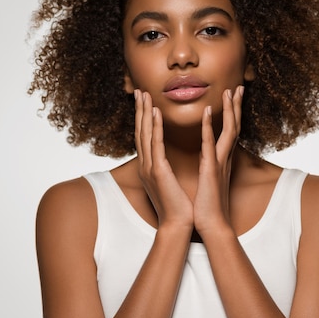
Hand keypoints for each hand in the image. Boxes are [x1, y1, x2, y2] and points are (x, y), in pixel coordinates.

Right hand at [134, 90, 193, 230]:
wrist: (178, 225)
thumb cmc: (177, 207)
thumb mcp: (167, 184)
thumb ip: (163, 170)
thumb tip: (163, 163)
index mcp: (149, 168)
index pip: (144, 138)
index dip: (142, 119)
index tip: (144, 102)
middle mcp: (145, 165)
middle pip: (140, 132)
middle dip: (140, 111)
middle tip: (139, 92)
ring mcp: (150, 168)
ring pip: (145, 134)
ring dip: (144, 113)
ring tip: (145, 95)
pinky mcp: (158, 171)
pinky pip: (156, 144)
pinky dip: (154, 127)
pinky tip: (154, 113)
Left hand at [193, 85, 243, 236]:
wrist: (212, 226)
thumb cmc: (209, 206)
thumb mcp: (210, 180)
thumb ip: (211, 166)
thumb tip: (209, 158)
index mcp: (222, 160)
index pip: (230, 131)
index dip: (233, 113)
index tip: (233, 95)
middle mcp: (224, 159)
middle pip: (234, 126)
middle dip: (236, 106)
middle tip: (239, 86)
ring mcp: (219, 163)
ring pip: (228, 131)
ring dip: (229, 111)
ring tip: (228, 92)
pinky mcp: (211, 170)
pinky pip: (210, 145)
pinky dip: (208, 128)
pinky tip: (206, 112)